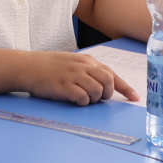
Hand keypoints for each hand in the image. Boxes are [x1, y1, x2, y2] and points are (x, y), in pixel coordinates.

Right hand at [20, 50, 135, 105]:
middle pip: (108, 81)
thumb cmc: (49, 67)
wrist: (27, 67)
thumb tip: (104, 85)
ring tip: (81, 98)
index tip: (135, 98)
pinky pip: (82, 98)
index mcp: (87, 60)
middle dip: (107, 93)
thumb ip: (88, 71)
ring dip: (93, 99)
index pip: (112, 74)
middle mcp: (82, 66)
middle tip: (98, 98)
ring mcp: (73, 75)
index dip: (125, 87)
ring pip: (97, 91)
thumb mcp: (72, 63)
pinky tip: (73, 100)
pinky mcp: (64, 86)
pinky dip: (82, 102)